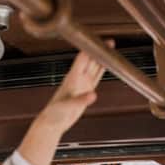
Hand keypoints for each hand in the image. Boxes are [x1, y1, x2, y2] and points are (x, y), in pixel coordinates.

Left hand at [18, 48, 105, 164]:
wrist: (52, 122)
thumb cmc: (54, 114)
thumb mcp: (66, 107)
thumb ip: (80, 100)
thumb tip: (93, 95)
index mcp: (72, 78)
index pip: (82, 59)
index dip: (91, 49)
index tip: (100, 42)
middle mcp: (78, 78)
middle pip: (90, 60)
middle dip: (99, 50)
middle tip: (110, 42)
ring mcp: (82, 84)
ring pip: (94, 67)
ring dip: (102, 58)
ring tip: (111, 48)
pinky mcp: (87, 90)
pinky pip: (97, 77)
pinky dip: (103, 70)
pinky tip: (108, 65)